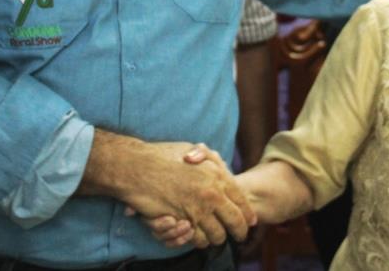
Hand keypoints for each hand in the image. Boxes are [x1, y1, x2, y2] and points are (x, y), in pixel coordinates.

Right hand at [88, 134, 254, 249]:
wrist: (137, 166)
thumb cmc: (161, 155)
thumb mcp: (191, 149)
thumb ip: (208, 158)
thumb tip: (220, 163)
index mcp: (217, 175)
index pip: (241, 199)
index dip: (248, 213)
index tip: (251, 221)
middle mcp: (212, 194)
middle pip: (235, 222)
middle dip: (239, 231)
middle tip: (240, 236)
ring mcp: (198, 209)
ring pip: (216, 235)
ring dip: (216, 238)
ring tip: (215, 237)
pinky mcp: (182, 221)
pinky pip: (197, 238)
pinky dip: (198, 240)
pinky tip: (196, 236)